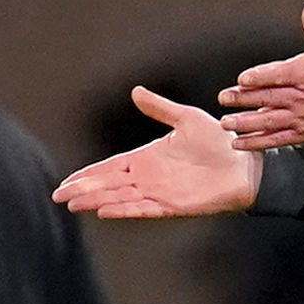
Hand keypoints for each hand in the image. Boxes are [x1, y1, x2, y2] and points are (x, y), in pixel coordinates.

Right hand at [52, 88, 260, 219]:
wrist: (245, 163)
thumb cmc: (220, 142)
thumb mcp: (186, 118)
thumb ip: (160, 108)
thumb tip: (135, 92)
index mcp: (146, 158)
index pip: (109, 168)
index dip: (87, 174)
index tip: (66, 182)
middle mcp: (148, 178)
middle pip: (108, 185)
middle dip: (83, 190)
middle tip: (58, 197)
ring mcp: (159, 193)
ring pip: (119, 198)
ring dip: (96, 201)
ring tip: (73, 205)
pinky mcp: (172, 206)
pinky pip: (142, 208)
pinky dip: (123, 210)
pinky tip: (103, 211)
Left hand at [216, 4, 303, 149]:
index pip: (276, 74)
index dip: (257, 77)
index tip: (241, 80)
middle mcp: (303, 96)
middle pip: (267, 97)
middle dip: (242, 99)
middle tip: (223, 99)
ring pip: (269, 121)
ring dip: (245, 123)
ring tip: (226, 123)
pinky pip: (278, 140)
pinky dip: (259, 142)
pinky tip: (241, 142)